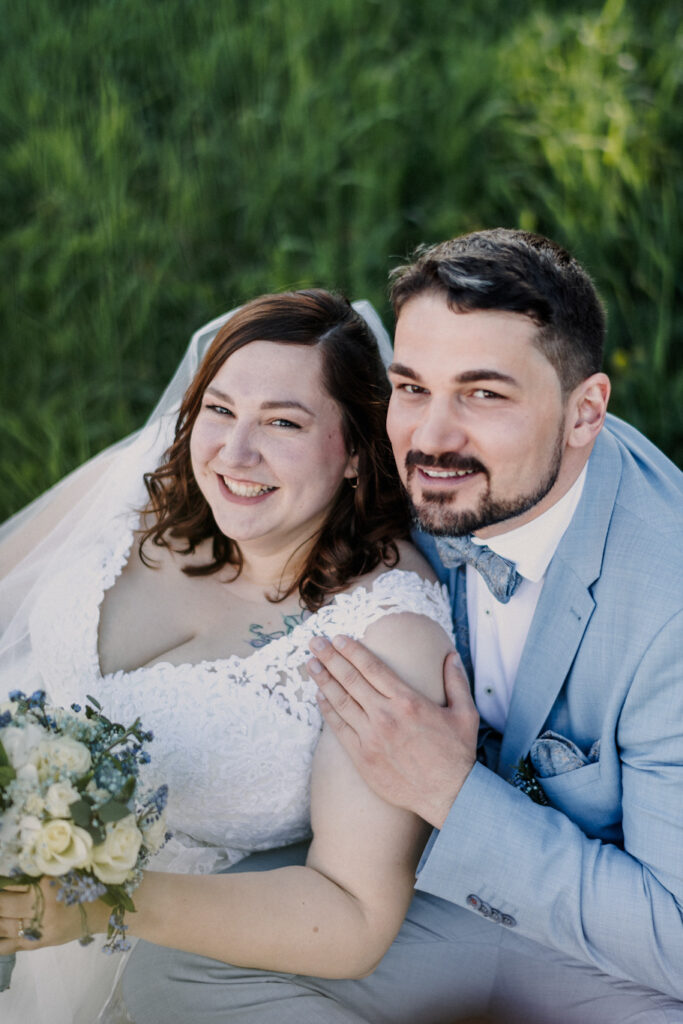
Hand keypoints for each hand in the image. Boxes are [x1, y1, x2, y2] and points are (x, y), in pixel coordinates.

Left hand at [0, 878, 107, 952]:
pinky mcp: (38, 944)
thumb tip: (10, 879)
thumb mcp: (63, 876)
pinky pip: (9, 946)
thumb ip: (38, 877)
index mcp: (48, 886)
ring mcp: (38, 929)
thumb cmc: (84, 888)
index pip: (14, 884)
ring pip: (3, 925)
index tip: (1, 882)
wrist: (101, 913)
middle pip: (4, 905)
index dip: (3, 885)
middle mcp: (41, 909)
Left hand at [309, 638, 478, 827]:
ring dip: (323, 680)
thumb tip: (450, 655)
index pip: (372, 667)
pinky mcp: (362, 757)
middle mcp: (385, 715)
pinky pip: (339, 729)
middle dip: (330, 658)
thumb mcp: (465, 712)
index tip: (339, 638)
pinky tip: (319, 697)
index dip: (353, 650)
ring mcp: (371, 737)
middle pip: (350, 679)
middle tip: (315, 642)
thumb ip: (456, 681)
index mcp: (408, 701)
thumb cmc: (457, 753)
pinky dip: (327, 710)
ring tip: (310, 664)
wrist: (448, 795)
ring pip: (340, 702)